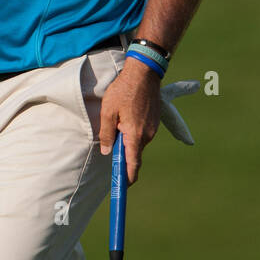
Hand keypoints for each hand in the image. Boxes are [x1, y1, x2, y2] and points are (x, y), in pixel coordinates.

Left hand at [99, 59, 160, 183]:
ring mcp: (153, 129)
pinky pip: (142, 133)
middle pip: (134, 153)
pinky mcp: (154, 122)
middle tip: (110, 141)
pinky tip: (126, 115)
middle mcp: (147, 135)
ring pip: (137, 142)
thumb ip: (106, 134)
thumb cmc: (124, 90)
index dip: (127, 178)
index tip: (122, 187)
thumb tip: (105, 151)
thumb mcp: (108, 112)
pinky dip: (133, 131)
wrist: (144, 73)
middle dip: (122, 152)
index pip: (133, 164)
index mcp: (136, 135)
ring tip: (118, 119)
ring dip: (127, 139)